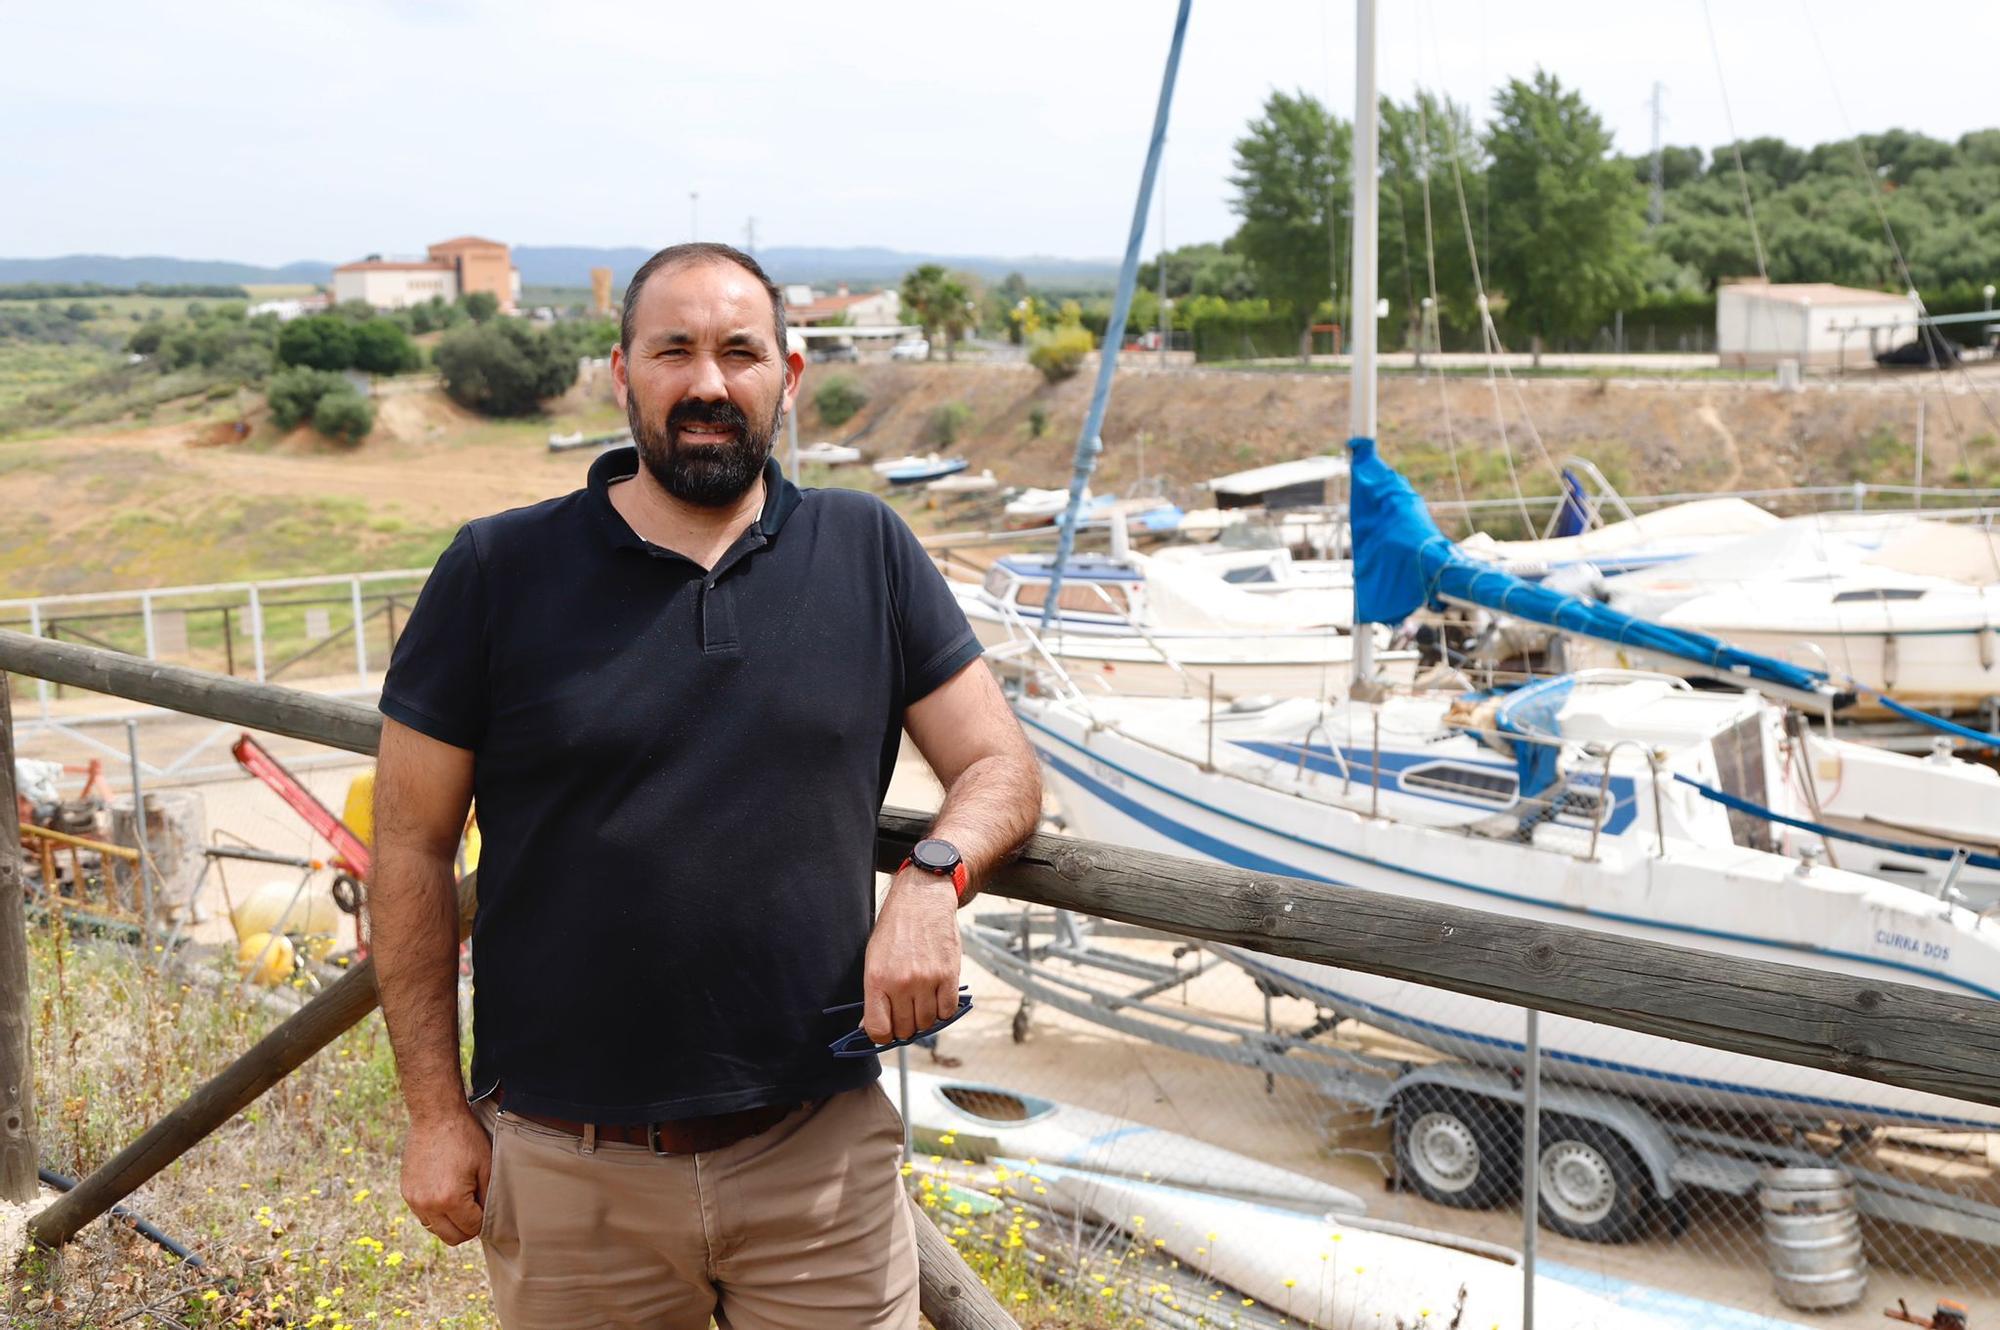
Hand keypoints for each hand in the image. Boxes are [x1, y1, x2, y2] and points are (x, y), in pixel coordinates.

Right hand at [401, 1105, 490, 1245]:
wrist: (435, 1116)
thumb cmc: (465, 1138)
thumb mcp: (485, 1166)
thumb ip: (487, 1198)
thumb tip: (486, 1219)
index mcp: (451, 1199)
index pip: (471, 1229)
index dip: (483, 1221)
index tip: (486, 1207)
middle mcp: (428, 1205)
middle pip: (451, 1237)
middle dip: (467, 1229)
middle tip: (476, 1211)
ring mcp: (414, 1200)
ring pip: (435, 1229)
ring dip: (450, 1223)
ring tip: (461, 1202)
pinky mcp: (406, 1192)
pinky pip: (423, 1216)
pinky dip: (436, 1213)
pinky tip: (446, 1195)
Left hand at [862, 870, 961, 1043]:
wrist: (921, 900)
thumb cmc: (895, 930)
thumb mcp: (873, 959)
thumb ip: (873, 994)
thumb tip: (870, 1027)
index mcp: (877, 979)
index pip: (878, 1029)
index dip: (882, 1036)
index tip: (887, 1031)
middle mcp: (901, 983)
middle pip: (905, 1029)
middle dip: (905, 1026)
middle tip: (906, 1011)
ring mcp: (927, 980)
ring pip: (928, 1023)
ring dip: (925, 1017)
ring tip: (922, 1000)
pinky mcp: (949, 975)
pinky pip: (948, 1011)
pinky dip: (943, 1010)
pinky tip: (937, 996)